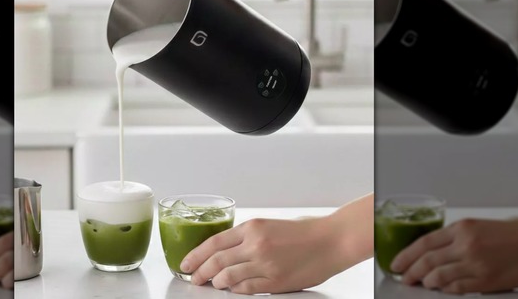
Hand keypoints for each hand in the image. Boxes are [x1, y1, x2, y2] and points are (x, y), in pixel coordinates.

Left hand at [180, 218, 335, 293]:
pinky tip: (233, 289)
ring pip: (228, 278)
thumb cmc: (303, 232)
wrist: (330, 241)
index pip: (213, 243)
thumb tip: (224, 252)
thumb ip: (246, 238)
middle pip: (216, 262)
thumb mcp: (269, 226)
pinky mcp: (275, 282)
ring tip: (213, 284)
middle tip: (193, 278)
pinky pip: (246, 289)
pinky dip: (236, 290)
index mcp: (252, 227)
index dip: (196, 255)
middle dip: (199, 272)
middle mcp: (255, 245)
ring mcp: (264, 265)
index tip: (186, 263)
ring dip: (217, 283)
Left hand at [390, 218, 517, 294]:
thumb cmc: (510, 234)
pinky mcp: (486, 280)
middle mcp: (465, 245)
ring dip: (427, 282)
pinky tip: (442, 289)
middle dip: (411, 271)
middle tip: (404, 277)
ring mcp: (475, 264)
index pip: (424, 243)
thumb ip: (455, 238)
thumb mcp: (476, 227)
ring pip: (439, 276)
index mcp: (461, 228)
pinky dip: (446, 289)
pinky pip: (458, 288)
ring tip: (422, 284)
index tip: (397, 263)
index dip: (406, 255)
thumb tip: (432, 253)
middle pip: (427, 261)